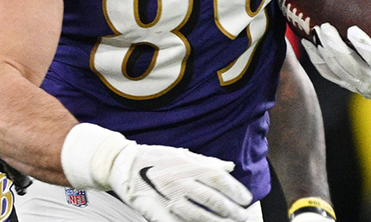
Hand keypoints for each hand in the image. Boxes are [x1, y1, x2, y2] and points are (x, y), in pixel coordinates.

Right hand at [109, 143, 252, 221]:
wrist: (124, 165)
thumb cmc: (155, 158)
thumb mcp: (182, 154)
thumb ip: (207, 162)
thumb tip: (230, 166)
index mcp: (188, 165)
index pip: (219, 179)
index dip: (235, 190)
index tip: (247, 199)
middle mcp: (181, 180)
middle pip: (213, 199)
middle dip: (231, 210)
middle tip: (243, 217)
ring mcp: (169, 196)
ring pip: (199, 215)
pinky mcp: (157, 210)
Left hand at [300, 7, 370, 100]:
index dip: (363, 45)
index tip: (352, 29)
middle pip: (348, 64)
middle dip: (335, 46)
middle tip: (325, 26)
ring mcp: (356, 85)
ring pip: (335, 68)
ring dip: (323, 50)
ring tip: (316, 30)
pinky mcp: (345, 84)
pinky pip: (327, 73)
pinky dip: (316, 59)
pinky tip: (307, 43)